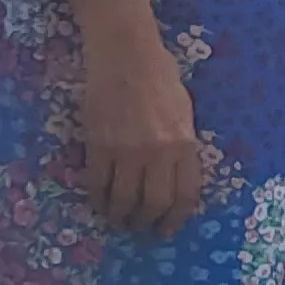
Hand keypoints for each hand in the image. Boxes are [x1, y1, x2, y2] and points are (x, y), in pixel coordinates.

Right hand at [78, 22, 208, 236]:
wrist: (125, 55)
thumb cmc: (160, 77)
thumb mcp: (185, 112)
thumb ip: (182, 144)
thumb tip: (177, 173)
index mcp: (185, 144)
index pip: (186, 194)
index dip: (177, 217)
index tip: (168, 228)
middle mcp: (159, 153)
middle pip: (154, 203)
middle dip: (148, 222)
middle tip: (141, 228)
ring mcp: (127, 151)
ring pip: (124, 199)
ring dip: (121, 216)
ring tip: (119, 221)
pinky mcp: (99, 146)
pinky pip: (98, 183)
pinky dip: (98, 199)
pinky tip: (99, 203)